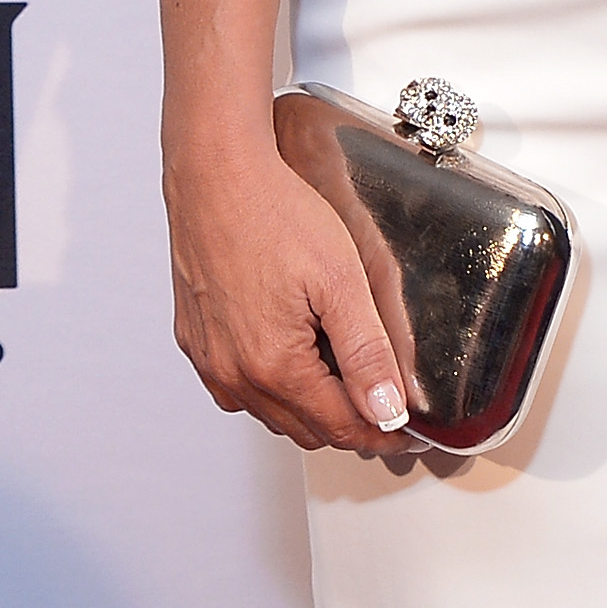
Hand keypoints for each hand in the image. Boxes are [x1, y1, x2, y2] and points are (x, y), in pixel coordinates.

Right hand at [166, 145, 412, 455]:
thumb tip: (388, 410)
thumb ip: (367, 350)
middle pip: (306, 428)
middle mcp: (233, 376)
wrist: (216, 176)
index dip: (383, 432)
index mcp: (273, 366)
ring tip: (348, 374)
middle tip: (387, 402)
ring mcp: (210, 362)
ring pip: (271, 411)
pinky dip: (275, 384)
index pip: (340, 426)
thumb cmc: (275, 214)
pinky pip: (240, 386)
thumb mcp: (340, 280)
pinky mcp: (196, 342)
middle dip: (350, 422)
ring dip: (312, 405)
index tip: (410, 430)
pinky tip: (297, 352)